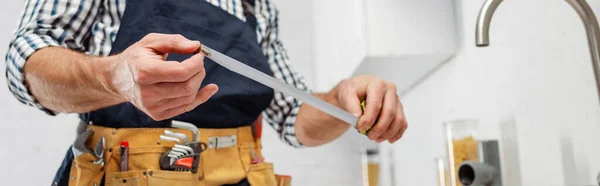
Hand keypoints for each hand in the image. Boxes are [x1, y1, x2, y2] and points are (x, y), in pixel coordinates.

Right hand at [102, 33, 217, 120]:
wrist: (118, 79)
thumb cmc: (135, 58)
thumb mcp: (151, 42)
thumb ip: (175, 41)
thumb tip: (196, 46)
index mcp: (144, 72)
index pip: (181, 72)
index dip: (196, 63)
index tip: (199, 55)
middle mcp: (147, 93)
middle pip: (187, 87)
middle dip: (199, 72)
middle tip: (198, 63)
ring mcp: (152, 107)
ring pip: (188, 98)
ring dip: (198, 83)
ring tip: (195, 71)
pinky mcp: (158, 114)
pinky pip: (186, 107)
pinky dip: (200, 98)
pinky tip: (208, 89)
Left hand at [333, 75, 406, 142]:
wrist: (357, 91)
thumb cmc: (353, 91)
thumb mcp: (345, 94)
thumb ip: (350, 104)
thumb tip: (357, 116)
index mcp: (377, 84)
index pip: (375, 105)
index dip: (368, 120)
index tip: (360, 128)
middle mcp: (389, 90)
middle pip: (389, 113)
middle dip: (379, 128)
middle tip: (369, 135)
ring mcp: (396, 100)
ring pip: (398, 120)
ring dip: (387, 133)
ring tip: (375, 137)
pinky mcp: (399, 109)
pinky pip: (403, 124)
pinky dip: (396, 134)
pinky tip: (388, 139)